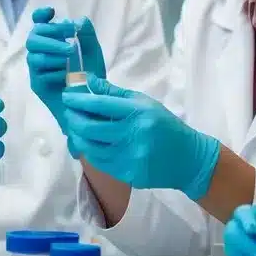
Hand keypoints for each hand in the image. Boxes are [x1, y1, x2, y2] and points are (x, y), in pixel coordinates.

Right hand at [25, 8, 106, 134]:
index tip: (51, 12)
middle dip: (51, 38)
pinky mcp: (38, 84)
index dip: (41, 15)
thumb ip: (87, 35)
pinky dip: (54, 72)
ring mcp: (37, 70)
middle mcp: (41, 53)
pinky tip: (67, 76)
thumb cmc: (91, 75)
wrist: (91, 102)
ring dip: (54, 54)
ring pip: (34, 56)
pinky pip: (39, 74)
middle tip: (70, 44)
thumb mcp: (93, 52)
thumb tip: (79, 20)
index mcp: (52, 41)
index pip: (39, 24)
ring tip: (71, 57)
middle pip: (33, 38)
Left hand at [60, 75, 219, 198]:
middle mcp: (133, 135)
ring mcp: (129, 157)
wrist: (188, 158)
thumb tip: (89, 80)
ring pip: (90, 148)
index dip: (78, 100)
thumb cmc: (165, 126)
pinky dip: (90, 152)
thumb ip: (115, 92)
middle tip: (68, 113)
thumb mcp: (145, 103)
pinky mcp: (128, 174)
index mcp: (138, 113)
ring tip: (75, 128)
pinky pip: (99, 163)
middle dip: (73, 119)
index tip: (67, 97)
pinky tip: (89, 144)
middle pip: (89, 128)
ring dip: (77, 137)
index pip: (100, 104)